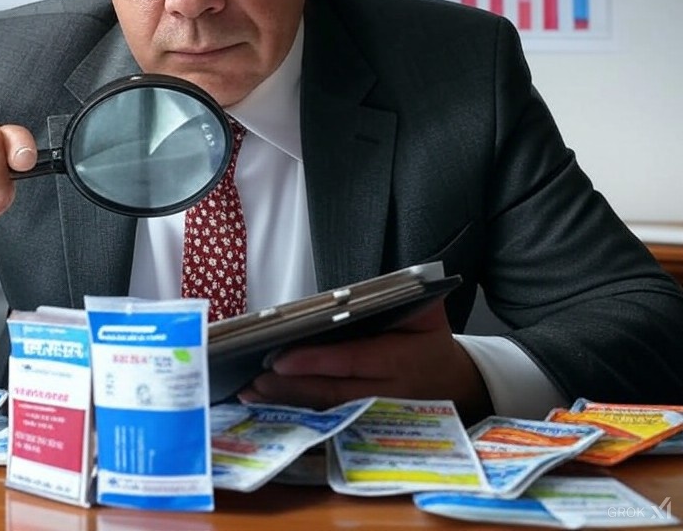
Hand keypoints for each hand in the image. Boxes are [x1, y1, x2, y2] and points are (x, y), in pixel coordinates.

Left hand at [238, 301, 493, 422]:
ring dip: (287, 403)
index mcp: (402, 360)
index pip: (354, 360)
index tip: (281, 359)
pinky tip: (268, 405)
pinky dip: (297, 413)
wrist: (456, 385)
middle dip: (291, 388)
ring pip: (327, 411)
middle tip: (254, 380)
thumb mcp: (428, 312)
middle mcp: (387, 393)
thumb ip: (404, 294)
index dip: (317, 362)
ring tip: (250, 393)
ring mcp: (375, 415)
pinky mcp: (364, 424)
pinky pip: (327, 420)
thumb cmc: (429, 341)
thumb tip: (376, 282)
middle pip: (333, 393)